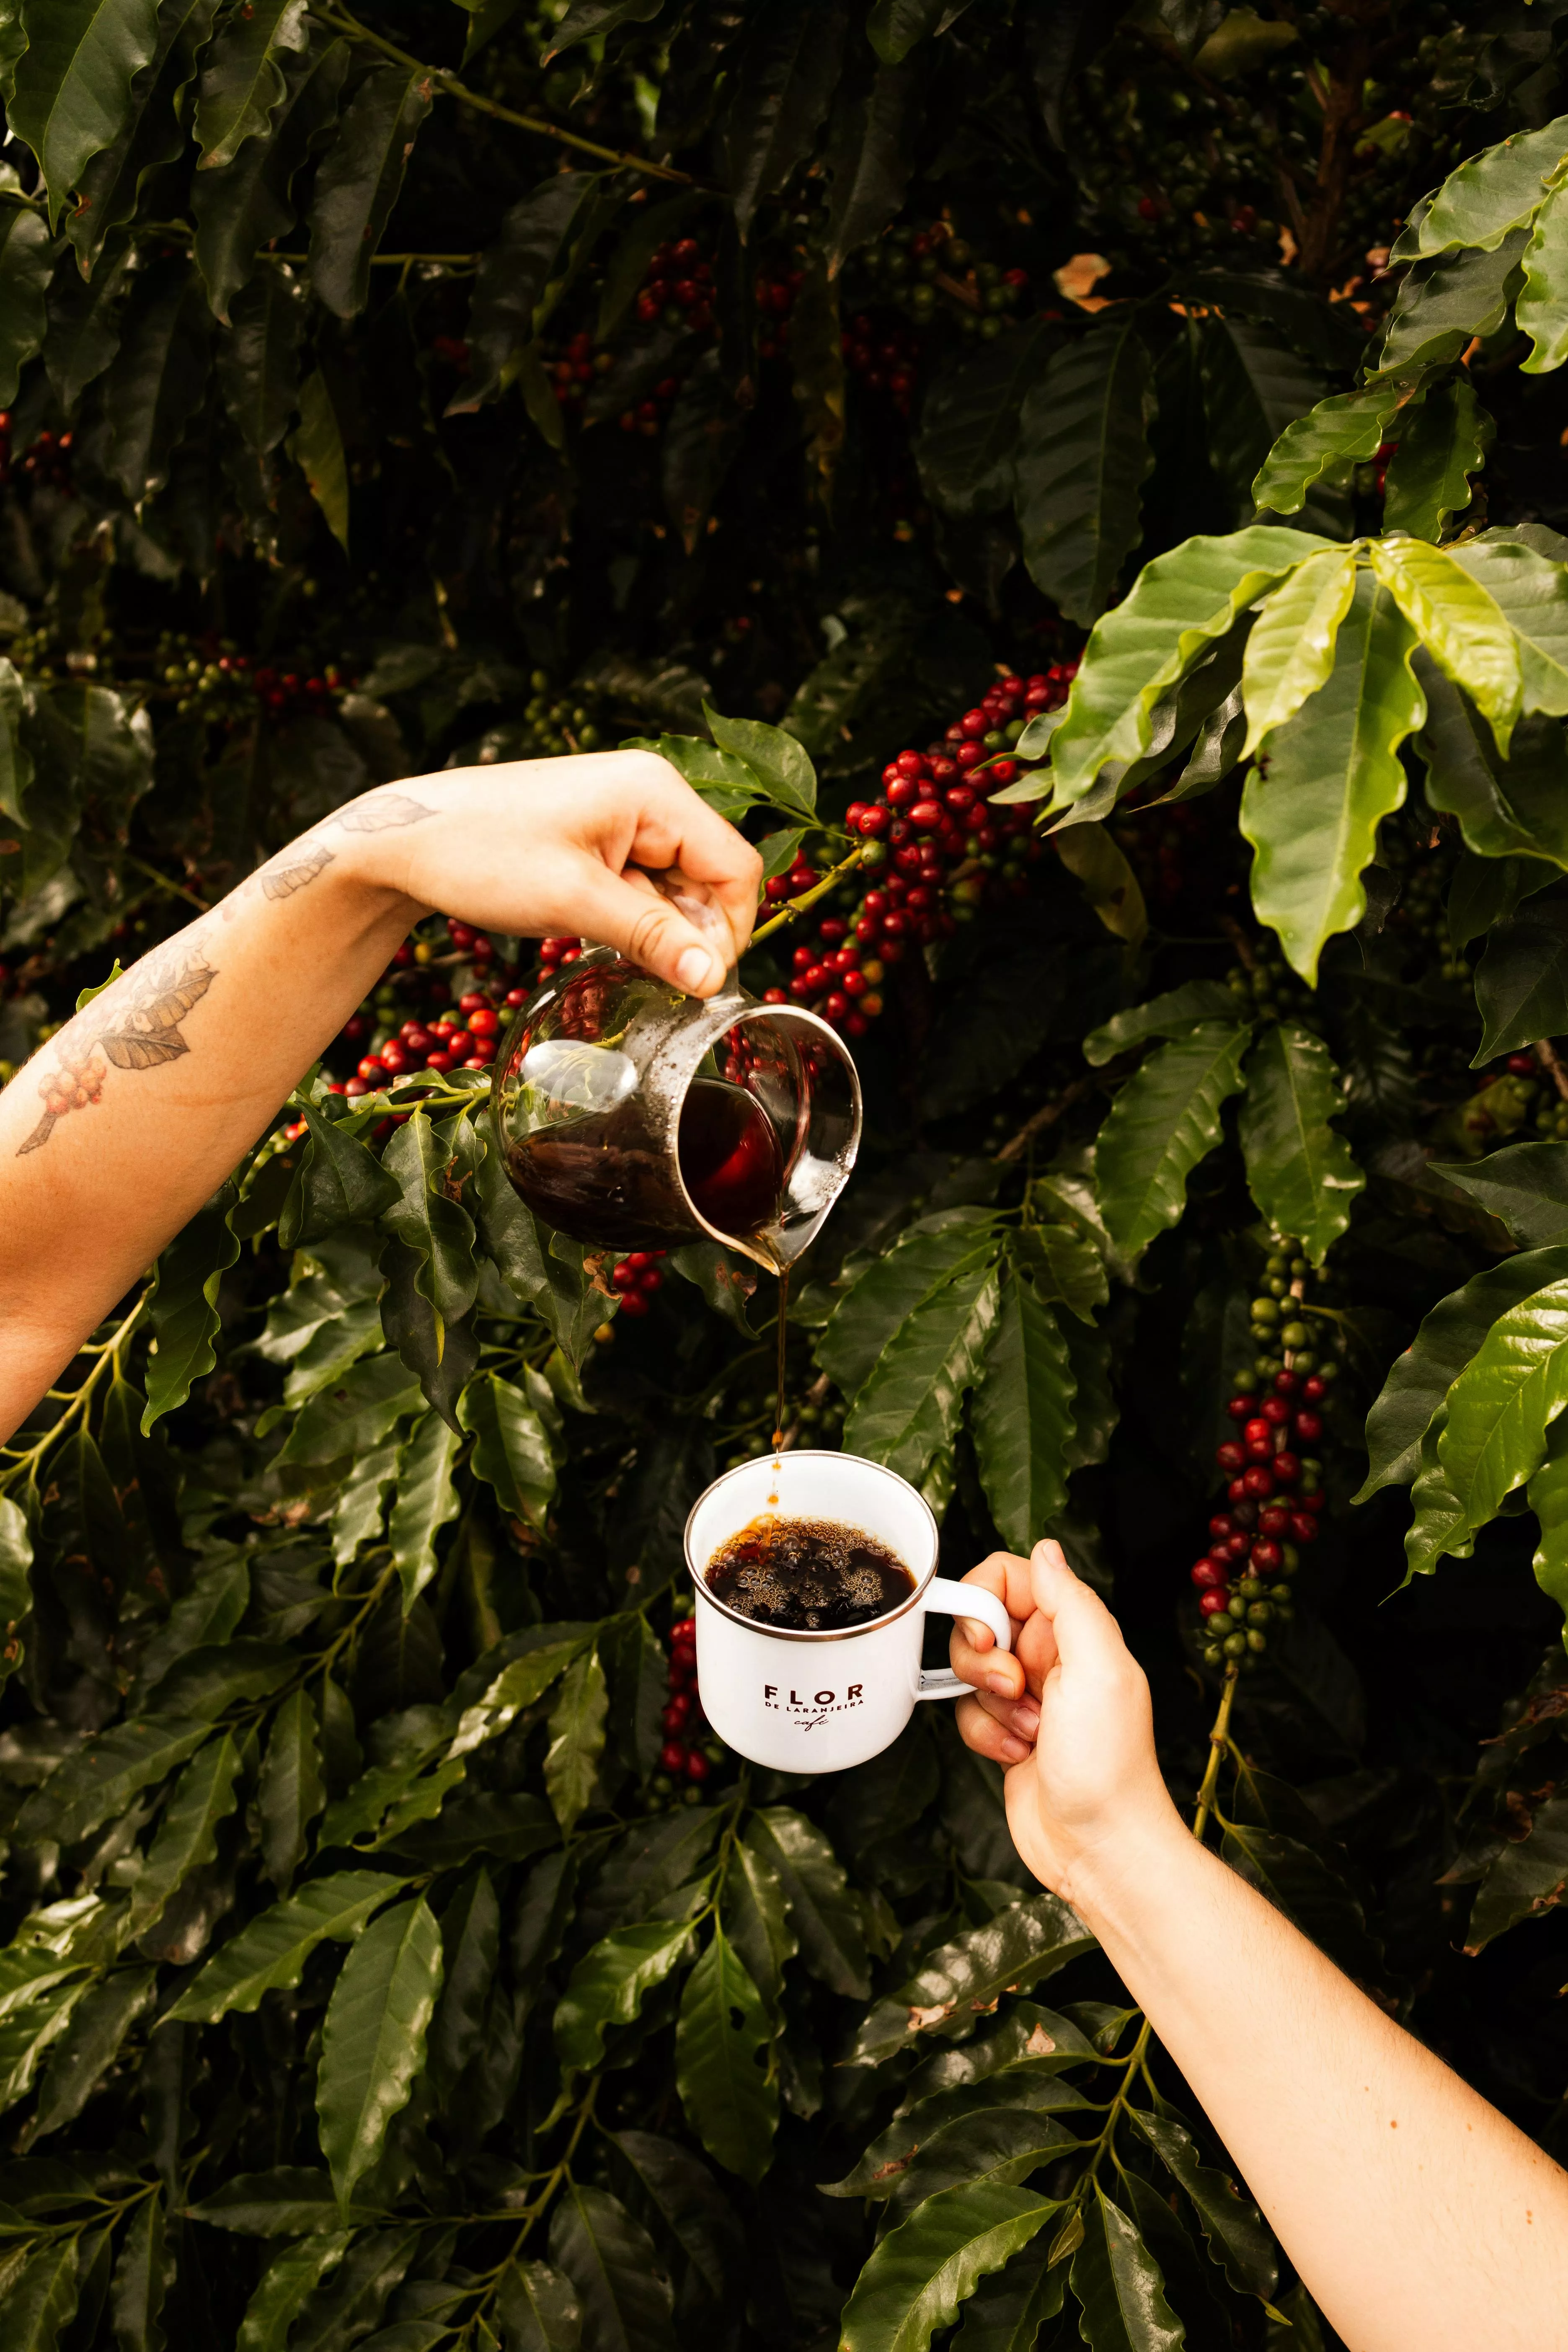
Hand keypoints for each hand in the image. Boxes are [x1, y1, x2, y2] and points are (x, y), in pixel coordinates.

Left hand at [342, 750, 763, 996]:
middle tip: (645, 968)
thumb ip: (652, 937)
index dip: (728, 929)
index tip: (697, 980)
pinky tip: (597, 932)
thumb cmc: (480, 855)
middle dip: (688, 930)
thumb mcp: (574, 901)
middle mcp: (649, 794)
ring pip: (676, 886)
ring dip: (656, 927)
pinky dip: (631, 917)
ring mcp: (623, 814)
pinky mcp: (599, 836)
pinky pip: (642, 884)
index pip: (736, 866)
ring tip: (606, 943)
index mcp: (655, 792)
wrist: (403, 839)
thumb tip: (715, 977)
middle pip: (710, 877)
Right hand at [950, 1541, 1181, 1904]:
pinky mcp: (1008, 1733)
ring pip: (970, 1671)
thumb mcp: (1099, 1669)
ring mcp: (1029, 1697)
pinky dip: (986, 1735)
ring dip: (989, 1705)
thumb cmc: (1108, 1765)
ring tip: (1029, 1732)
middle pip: (981, 1622)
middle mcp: (1052, 1657)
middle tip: (1015, 1689)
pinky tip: (1019, 1756)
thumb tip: (1046, 1548)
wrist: (1100, 1847)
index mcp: (1077, 1631)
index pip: (1010, 1577)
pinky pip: (968, 1713)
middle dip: (983, 1659)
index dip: (985, 1599)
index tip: (988, 1634)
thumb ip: (1071, 1602)